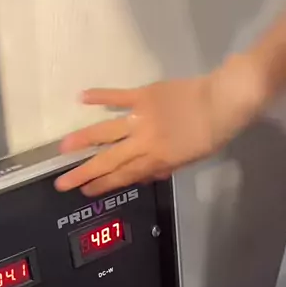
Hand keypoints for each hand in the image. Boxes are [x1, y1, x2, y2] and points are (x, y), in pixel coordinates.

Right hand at [55, 56, 262, 195]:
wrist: (223, 101)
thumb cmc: (211, 135)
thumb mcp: (188, 160)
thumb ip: (162, 168)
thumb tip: (139, 177)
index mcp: (156, 160)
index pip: (123, 176)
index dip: (102, 185)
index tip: (84, 191)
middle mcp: (143, 142)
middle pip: (108, 160)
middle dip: (84, 173)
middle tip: (62, 181)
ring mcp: (141, 117)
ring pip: (106, 131)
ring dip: (83, 140)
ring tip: (63, 147)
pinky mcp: (143, 95)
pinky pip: (118, 96)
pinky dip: (100, 96)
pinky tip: (81, 97)